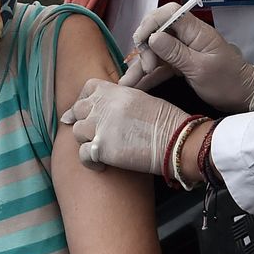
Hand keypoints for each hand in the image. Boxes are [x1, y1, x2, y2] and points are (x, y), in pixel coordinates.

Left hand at [61, 79, 187, 173]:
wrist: (176, 141)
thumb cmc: (167, 122)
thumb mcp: (143, 100)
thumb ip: (121, 100)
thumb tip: (110, 109)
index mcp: (116, 91)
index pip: (89, 88)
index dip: (84, 99)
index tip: (82, 110)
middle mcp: (105, 105)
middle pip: (78, 109)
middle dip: (79, 120)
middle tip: (84, 131)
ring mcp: (101, 126)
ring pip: (77, 131)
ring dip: (85, 140)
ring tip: (97, 149)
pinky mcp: (102, 148)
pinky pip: (82, 154)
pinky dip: (89, 162)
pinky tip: (100, 166)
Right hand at [120, 2, 253, 112]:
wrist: (244, 98)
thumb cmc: (228, 82)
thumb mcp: (201, 69)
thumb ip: (176, 52)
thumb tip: (153, 37)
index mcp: (197, 31)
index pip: (170, 13)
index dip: (151, 22)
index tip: (141, 40)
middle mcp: (188, 37)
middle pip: (157, 30)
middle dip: (145, 47)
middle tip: (145, 67)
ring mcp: (183, 51)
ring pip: (155, 51)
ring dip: (141, 65)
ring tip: (127, 83)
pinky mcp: (180, 65)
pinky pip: (160, 66)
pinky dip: (148, 75)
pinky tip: (135, 86)